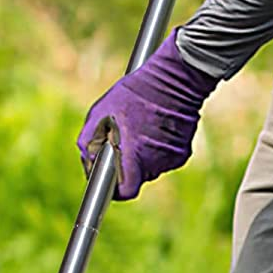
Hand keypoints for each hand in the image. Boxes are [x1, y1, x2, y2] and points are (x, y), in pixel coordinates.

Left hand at [77, 31, 220, 200]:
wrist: (172, 81)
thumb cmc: (131, 96)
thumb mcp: (98, 116)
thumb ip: (90, 144)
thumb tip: (89, 162)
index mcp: (132, 160)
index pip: (125, 192)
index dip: (116, 188)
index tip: (111, 180)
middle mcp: (154, 165)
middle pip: (138, 176)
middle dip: (129, 164)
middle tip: (124, 141)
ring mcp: (170, 160)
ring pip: (152, 166)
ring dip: (145, 153)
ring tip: (141, 128)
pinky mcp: (183, 153)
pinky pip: (166, 157)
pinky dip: (161, 147)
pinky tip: (156, 126)